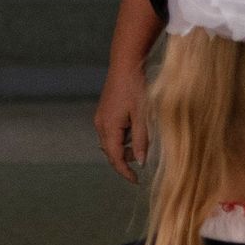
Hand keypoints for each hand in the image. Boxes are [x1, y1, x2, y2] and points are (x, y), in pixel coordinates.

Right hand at [94, 65, 148, 180]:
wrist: (126, 64)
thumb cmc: (136, 88)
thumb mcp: (143, 116)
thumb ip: (141, 141)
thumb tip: (140, 162)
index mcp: (109, 128)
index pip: (115, 158)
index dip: (125, 172)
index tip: (136, 181)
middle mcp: (101, 125)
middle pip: (110, 152)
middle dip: (124, 160)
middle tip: (142, 161)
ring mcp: (100, 118)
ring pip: (110, 143)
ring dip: (124, 148)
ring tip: (141, 141)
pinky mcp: (104, 112)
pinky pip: (111, 132)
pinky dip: (121, 137)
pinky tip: (134, 129)